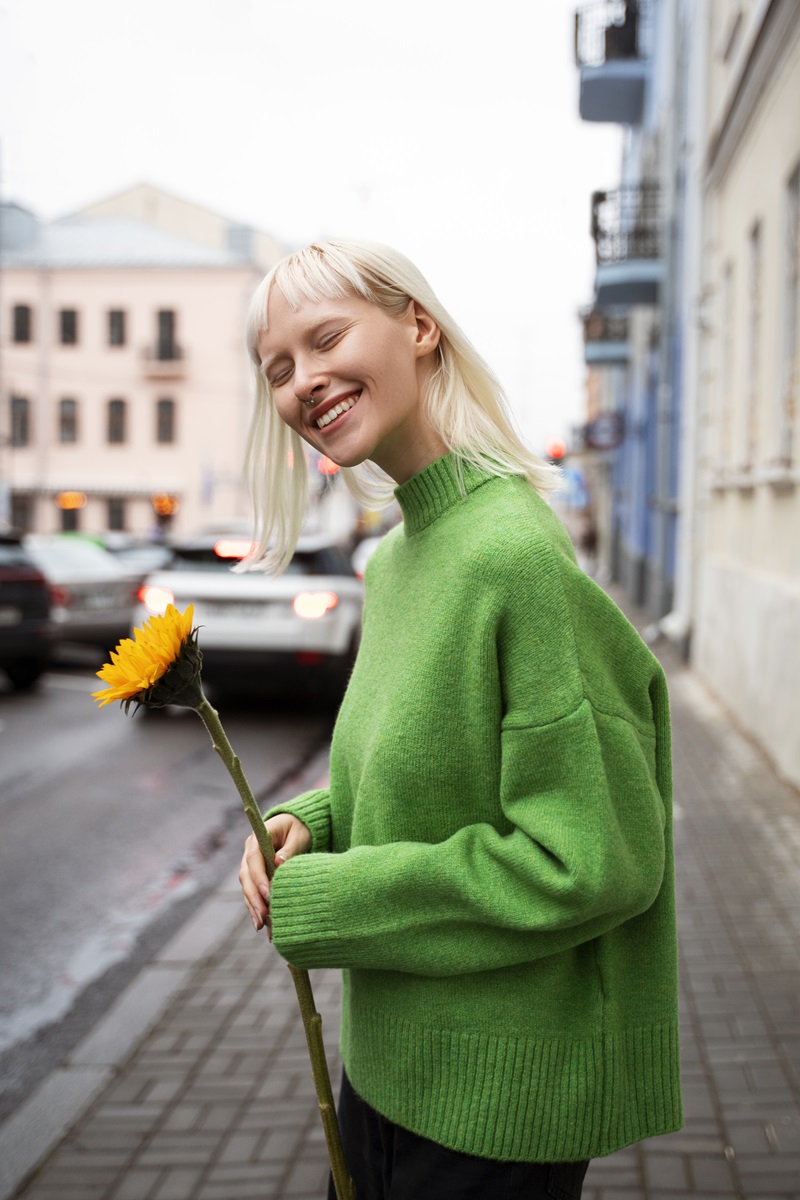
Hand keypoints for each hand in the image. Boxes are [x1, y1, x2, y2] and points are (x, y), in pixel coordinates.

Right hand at [239, 813, 311, 935]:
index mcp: (258, 838)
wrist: (297, 826)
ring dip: (253, 907)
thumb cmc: (299, 829)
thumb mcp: (299, 835)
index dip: (258, 878)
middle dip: (254, 898)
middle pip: (246, 877)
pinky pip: (253, 894)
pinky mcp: (256, 876)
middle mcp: (250, 852)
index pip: (253, 859)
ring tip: (261, 926)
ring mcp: (250, 865)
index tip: (267, 894)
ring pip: (247, 888)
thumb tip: (279, 862)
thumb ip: (289, 849)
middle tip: (263, 917)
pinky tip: (262, 925)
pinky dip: (256, 908)